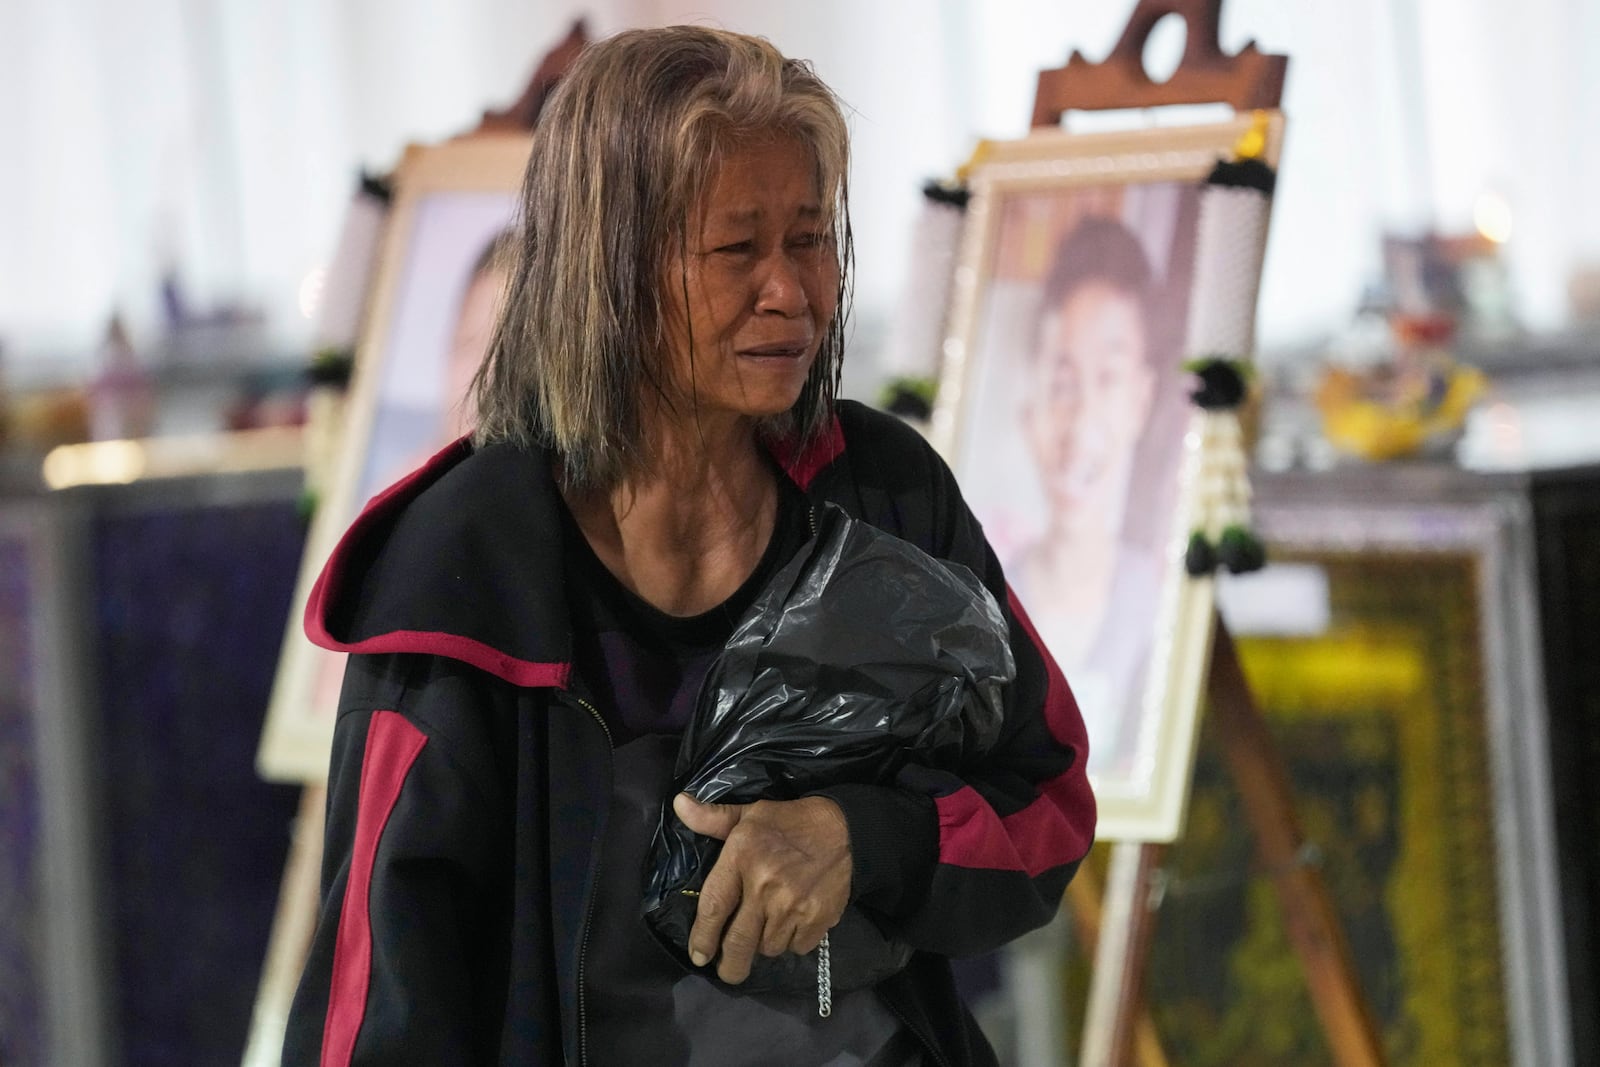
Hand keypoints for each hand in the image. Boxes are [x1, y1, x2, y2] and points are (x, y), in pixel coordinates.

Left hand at [673, 793, 851, 984]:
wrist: (846, 830)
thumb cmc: (790, 823)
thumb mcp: (750, 814)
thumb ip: (712, 818)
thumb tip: (678, 804)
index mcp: (742, 857)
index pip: (713, 907)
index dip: (702, 937)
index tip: (699, 955)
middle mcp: (764, 886)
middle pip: (738, 943)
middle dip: (729, 965)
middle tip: (727, 971)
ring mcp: (792, 905)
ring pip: (768, 947)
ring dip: (764, 944)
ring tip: (768, 928)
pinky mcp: (817, 919)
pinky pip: (796, 947)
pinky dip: (792, 942)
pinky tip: (793, 924)